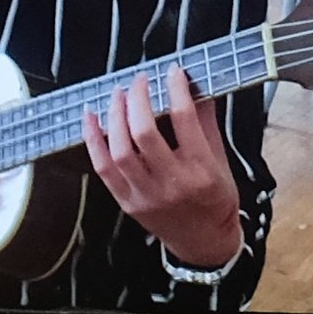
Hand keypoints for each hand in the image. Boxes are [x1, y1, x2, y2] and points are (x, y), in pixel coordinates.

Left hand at [80, 63, 245, 269]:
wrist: (204, 241)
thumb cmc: (216, 200)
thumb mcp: (221, 160)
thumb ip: (207, 124)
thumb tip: (196, 87)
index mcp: (201, 170)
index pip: (184, 120)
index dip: (176, 89)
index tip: (172, 72)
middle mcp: (171, 183)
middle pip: (145, 133)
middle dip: (139, 98)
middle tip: (140, 81)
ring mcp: (146, 194)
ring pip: (120, 149)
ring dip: (115, 115)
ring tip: (118, 94)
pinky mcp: (127, 201)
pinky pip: (102, 168)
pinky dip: (93, 139)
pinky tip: (91, 118)